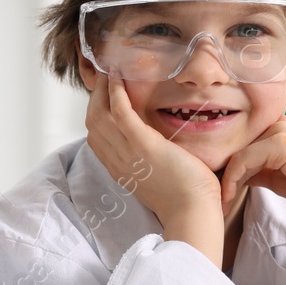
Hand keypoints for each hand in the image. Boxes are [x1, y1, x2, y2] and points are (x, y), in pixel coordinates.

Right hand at [85, 75, 223, 263]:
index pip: (96, 136)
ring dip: (103, 89)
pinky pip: (120, 112)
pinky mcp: (143, 144)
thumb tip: (158, 152)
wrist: (193, 213)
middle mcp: (116, 160)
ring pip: (100, 114)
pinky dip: (116, 92)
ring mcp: (127, 152)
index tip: (104, 96)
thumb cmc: (186, 200)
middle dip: (95, 97)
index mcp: (119, 169)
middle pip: (92, 122)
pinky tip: (119, 77)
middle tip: (104, 77)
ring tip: (110, 71)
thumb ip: (151, 164)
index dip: (96, 112)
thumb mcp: (159, 180)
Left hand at [219, 116, 285, 218]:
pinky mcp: (281, 143)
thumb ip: (255, 170)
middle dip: (222, 172)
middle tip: (216, 198)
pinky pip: (243, 159)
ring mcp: (281, 130)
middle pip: (235, 145)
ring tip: (222, 202)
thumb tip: (231, 174)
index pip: (240, 142)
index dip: (226, 165)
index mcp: (279, 126)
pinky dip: (232, 180)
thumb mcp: (276, 176)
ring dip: (225, 180)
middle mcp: (279, 122)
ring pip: (236, 153)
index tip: (218, 190)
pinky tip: (229, 198)